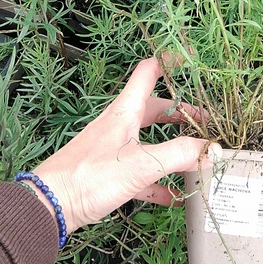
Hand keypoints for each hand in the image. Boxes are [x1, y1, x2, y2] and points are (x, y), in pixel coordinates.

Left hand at [30, 58, 214, 233]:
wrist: (49, 204)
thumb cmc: (90, 175)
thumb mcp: (141, 164)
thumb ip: (179, 154)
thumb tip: (212, 149)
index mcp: (126, 111)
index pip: (149, 72)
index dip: (170, 61)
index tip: (191, 59)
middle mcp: (120, 124)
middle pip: (156, 109)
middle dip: (183, 114)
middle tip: (206, 124)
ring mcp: (113, 149)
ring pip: (150, 141)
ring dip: (173, 148)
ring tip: (197, 158)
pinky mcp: (108, 174)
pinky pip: (141, 173)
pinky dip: (160, 181)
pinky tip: (175, 196)